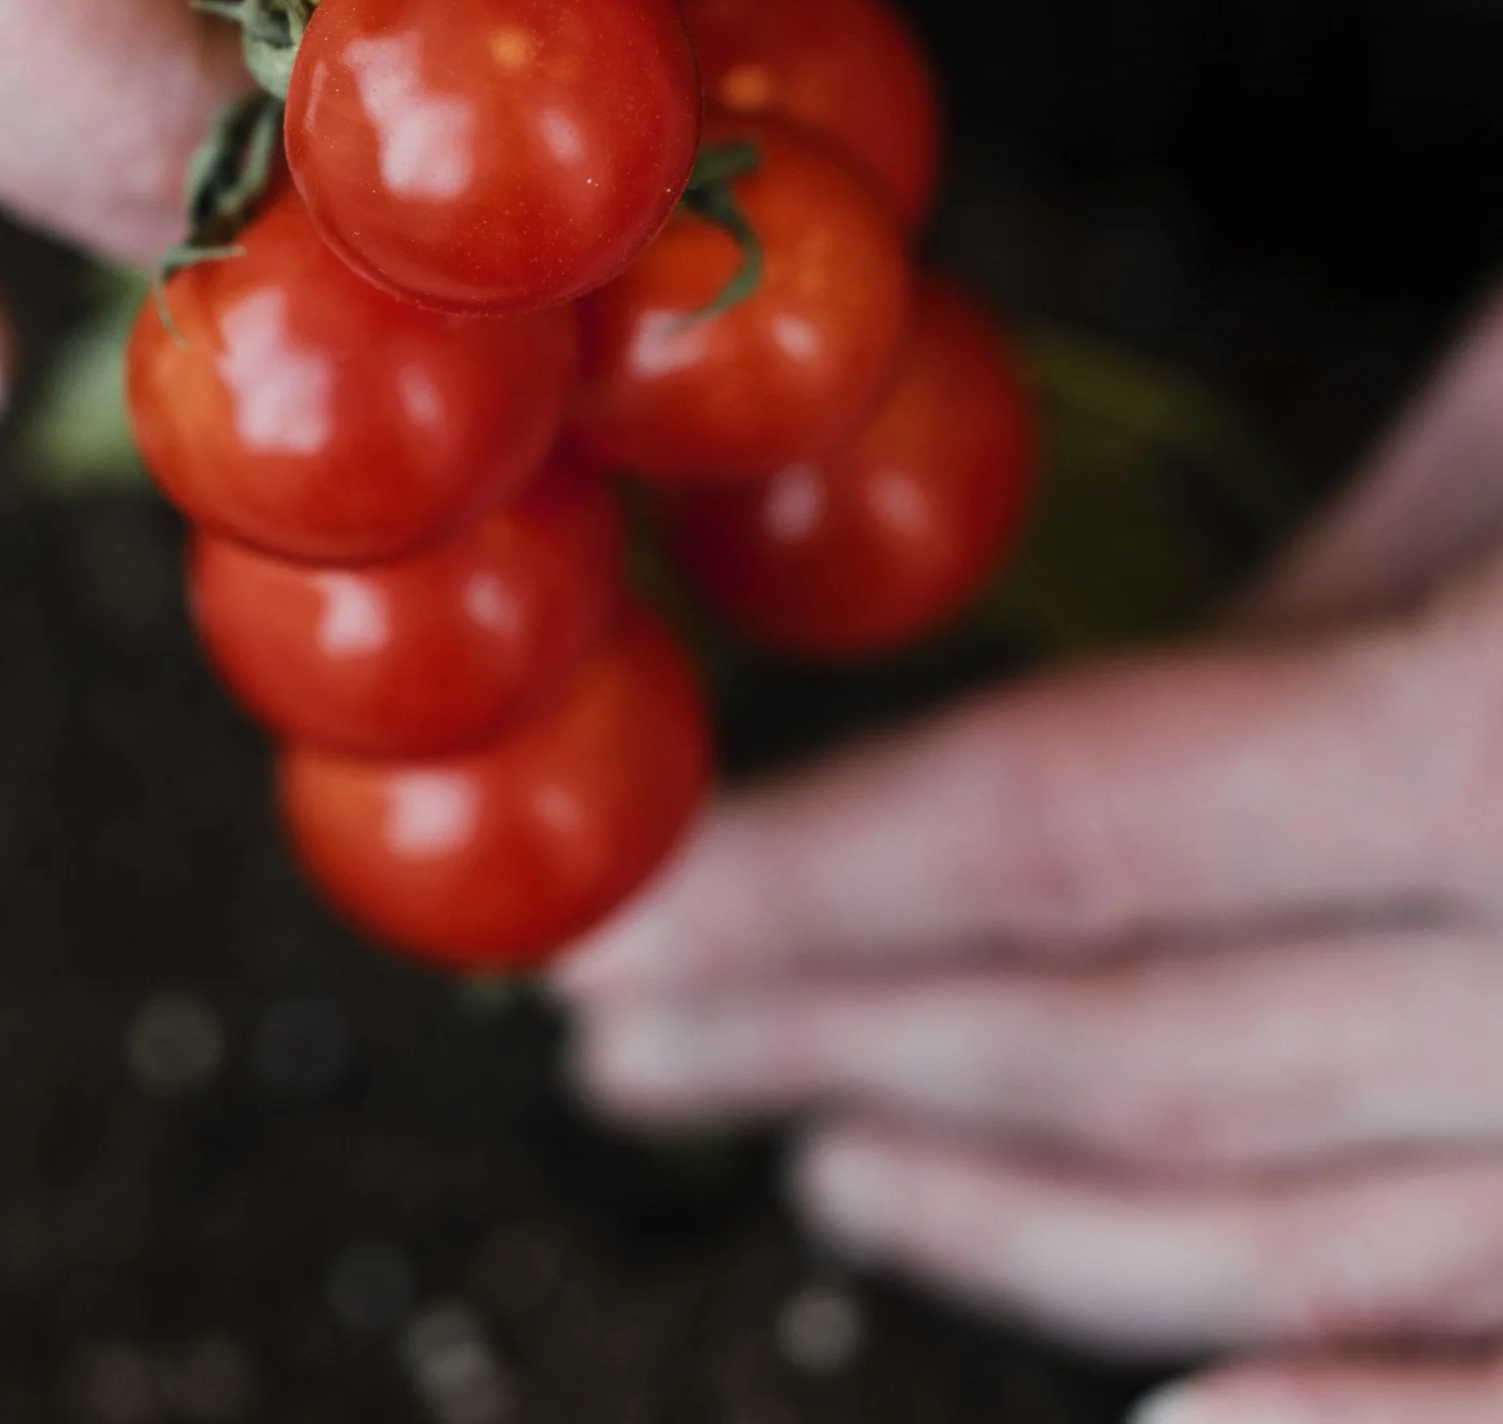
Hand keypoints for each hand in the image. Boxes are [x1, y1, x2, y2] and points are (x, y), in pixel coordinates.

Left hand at [555, 296, 1502, 1420]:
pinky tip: (1166, 1416)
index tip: (622, 918)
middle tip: (634, 1040)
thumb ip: (1327, 606)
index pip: (1065, 840)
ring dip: (1025, 1222)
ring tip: (817, 1167)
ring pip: (1301, 1242)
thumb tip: (1064, 765)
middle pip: (1141, 1060)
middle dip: (844, 1052)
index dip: (809, 890)